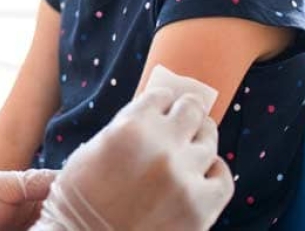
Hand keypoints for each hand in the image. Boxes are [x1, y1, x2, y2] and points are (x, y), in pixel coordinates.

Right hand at [35, 88, 233, 230]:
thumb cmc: (82, 197)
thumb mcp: (93, 149)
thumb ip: (127, 126)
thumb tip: (156, 112)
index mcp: (131, 127)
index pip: (162, 96)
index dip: (162, 101)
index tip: (164, 106)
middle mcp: (161, 147)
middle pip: (192, 110)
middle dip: (187, 111)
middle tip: (186, 116)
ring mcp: (184, 178)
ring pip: (209, 142)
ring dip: (198, 142)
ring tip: (189, 149)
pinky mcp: (201, 207)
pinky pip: (223, 177)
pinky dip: (214, 172)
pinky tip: (201, 173)